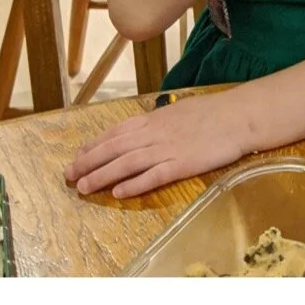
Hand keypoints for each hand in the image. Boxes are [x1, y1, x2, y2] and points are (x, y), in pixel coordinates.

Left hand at [65, 91, 254, 197]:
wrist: (236, 116)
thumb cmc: (208, 113)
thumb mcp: (175, 112)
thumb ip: (156, 123)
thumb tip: (141, 131)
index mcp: (151, 120)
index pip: (114, 133)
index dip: (93, 145)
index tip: (77, 156)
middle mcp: (153, 133)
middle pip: (114, 148)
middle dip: (89, 162)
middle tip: (69, 175)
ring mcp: (166, 149)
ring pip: (127, 163)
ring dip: (103, 175)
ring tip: (85, 187)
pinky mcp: (181, 164)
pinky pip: (153, 176)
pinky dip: (135, 184)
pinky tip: (119, 192)